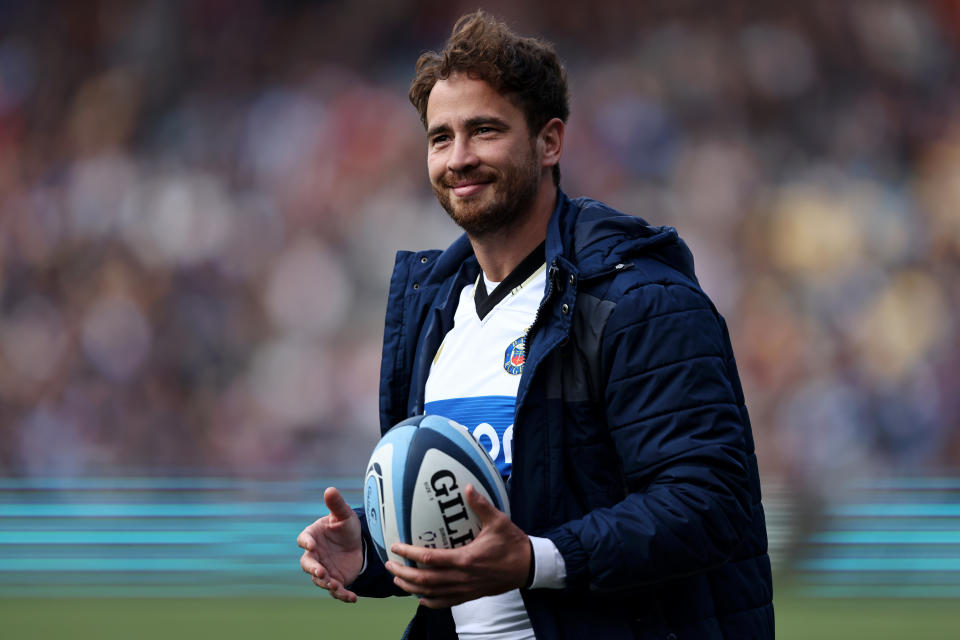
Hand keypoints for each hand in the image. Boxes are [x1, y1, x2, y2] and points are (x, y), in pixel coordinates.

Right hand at [297, 486, 362, 602]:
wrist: (358, 543)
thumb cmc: (345, 526)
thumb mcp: (344, 515)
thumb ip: (336, 504)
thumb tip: (330, 489)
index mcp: (312, 536)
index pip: (304, 539)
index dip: (306, 542)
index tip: (311, 545)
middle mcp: (314, 555)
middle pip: (307, 564)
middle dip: (313, 569)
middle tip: (321, 572)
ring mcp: (323, 569)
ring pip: (320, 580)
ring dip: (327, 584)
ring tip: (336, 586)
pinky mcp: (335, 581)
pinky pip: (335, 590)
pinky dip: (342, 595)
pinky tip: (352, 598)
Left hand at [385, 484, 530, 607]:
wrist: (528, 567)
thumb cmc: (513, 543)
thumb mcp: (499, 521)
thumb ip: (481, 505)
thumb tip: (467, 487)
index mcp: (465, 559)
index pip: (429, 558)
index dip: (409, 553)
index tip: (395, 546)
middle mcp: (462, 578)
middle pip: (424, 580)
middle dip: (403, 573)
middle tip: (390, 564)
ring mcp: (465, 589)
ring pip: (431, 593)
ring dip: (411, 588)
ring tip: (398, 579)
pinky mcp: (470, 596)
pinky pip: (445, 602)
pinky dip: (430, 601)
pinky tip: (421, 597)